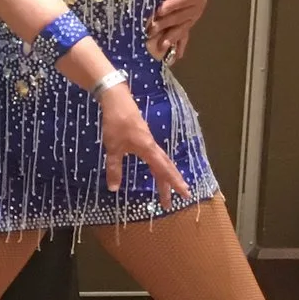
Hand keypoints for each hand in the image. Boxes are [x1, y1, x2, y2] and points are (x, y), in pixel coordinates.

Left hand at [98, 86, 191, 200]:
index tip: (185, 195)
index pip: (164, 171)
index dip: (174, 184)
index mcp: (148, 150)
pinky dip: (160, 166)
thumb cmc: (116, 123)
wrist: (117, 101)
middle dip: (172, 184)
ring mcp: (149, 141)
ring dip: (166, 175)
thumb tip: (114, 188)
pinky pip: (156, 156)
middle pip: (166, 168)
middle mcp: (152, 147)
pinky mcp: (144, 137)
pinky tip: (156, 168)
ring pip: (162, 162)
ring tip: (169, 188)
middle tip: (178, 199)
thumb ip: (114, 168)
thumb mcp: (113, 148)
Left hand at [145, 0, 211, 63]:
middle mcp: (194, 8)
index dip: (172, 5)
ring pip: (181, 29)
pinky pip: (184, 37)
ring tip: (161, 46)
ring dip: (171, 37)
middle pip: (179, 17)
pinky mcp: (188, 25)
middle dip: (166, 23)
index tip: (160, 9)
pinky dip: (180, 47)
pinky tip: (174, 58)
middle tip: (151, 28)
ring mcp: (191, 19)